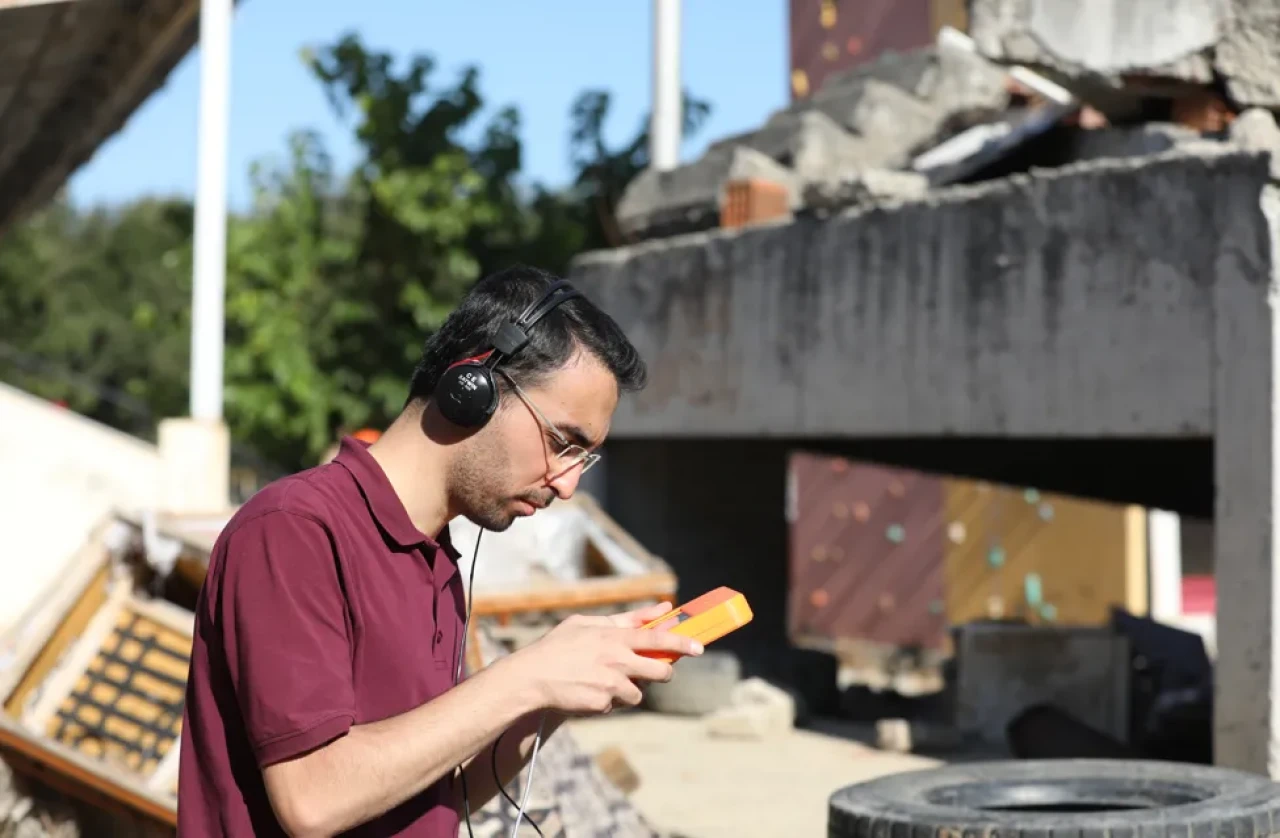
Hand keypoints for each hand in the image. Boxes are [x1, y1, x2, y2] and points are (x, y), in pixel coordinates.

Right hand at [498, 601, 702, 716]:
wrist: (531, 678)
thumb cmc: (558, 646)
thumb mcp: (587, 623)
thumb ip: (625, 618)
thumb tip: (659, 608)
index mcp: (614, 638)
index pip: (657, 638)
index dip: (681, 642)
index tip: (699, 647)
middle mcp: (617, 661)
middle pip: (659, 671)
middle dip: (663, 672)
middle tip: (657, 671)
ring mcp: (610, 685)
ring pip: (637, 693)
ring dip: (627, 690)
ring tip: (603, 681)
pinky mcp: (602, 705)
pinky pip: (614, 706)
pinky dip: (607, 702)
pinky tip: (588, 692)